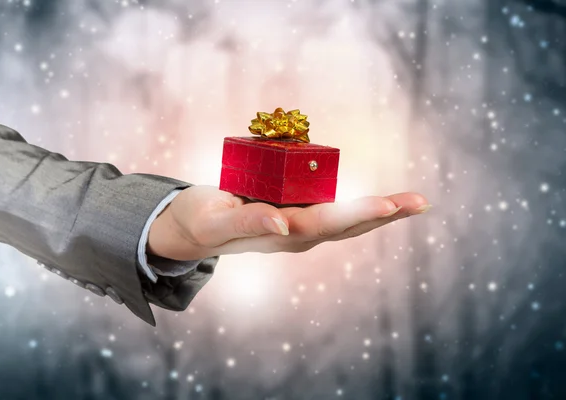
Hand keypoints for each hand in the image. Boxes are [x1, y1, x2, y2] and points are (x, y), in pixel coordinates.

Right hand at [147, 185, 430, 260]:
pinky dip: (363, 208)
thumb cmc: (201, 220)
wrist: (195, 228)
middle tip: (419, 202)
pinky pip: (336, 213)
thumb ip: (247, 223)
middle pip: (346, 224)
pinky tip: (387, 205)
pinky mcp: (297, 217)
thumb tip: (282, 225)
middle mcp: (297, 234)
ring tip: (416, 202)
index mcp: (280, 235)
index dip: (354, 214)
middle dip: (382, 213)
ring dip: (381, 212)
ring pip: (347, 222)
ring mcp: (300, 228)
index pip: (323, 223)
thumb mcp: (216, 221)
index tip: (386, 207)